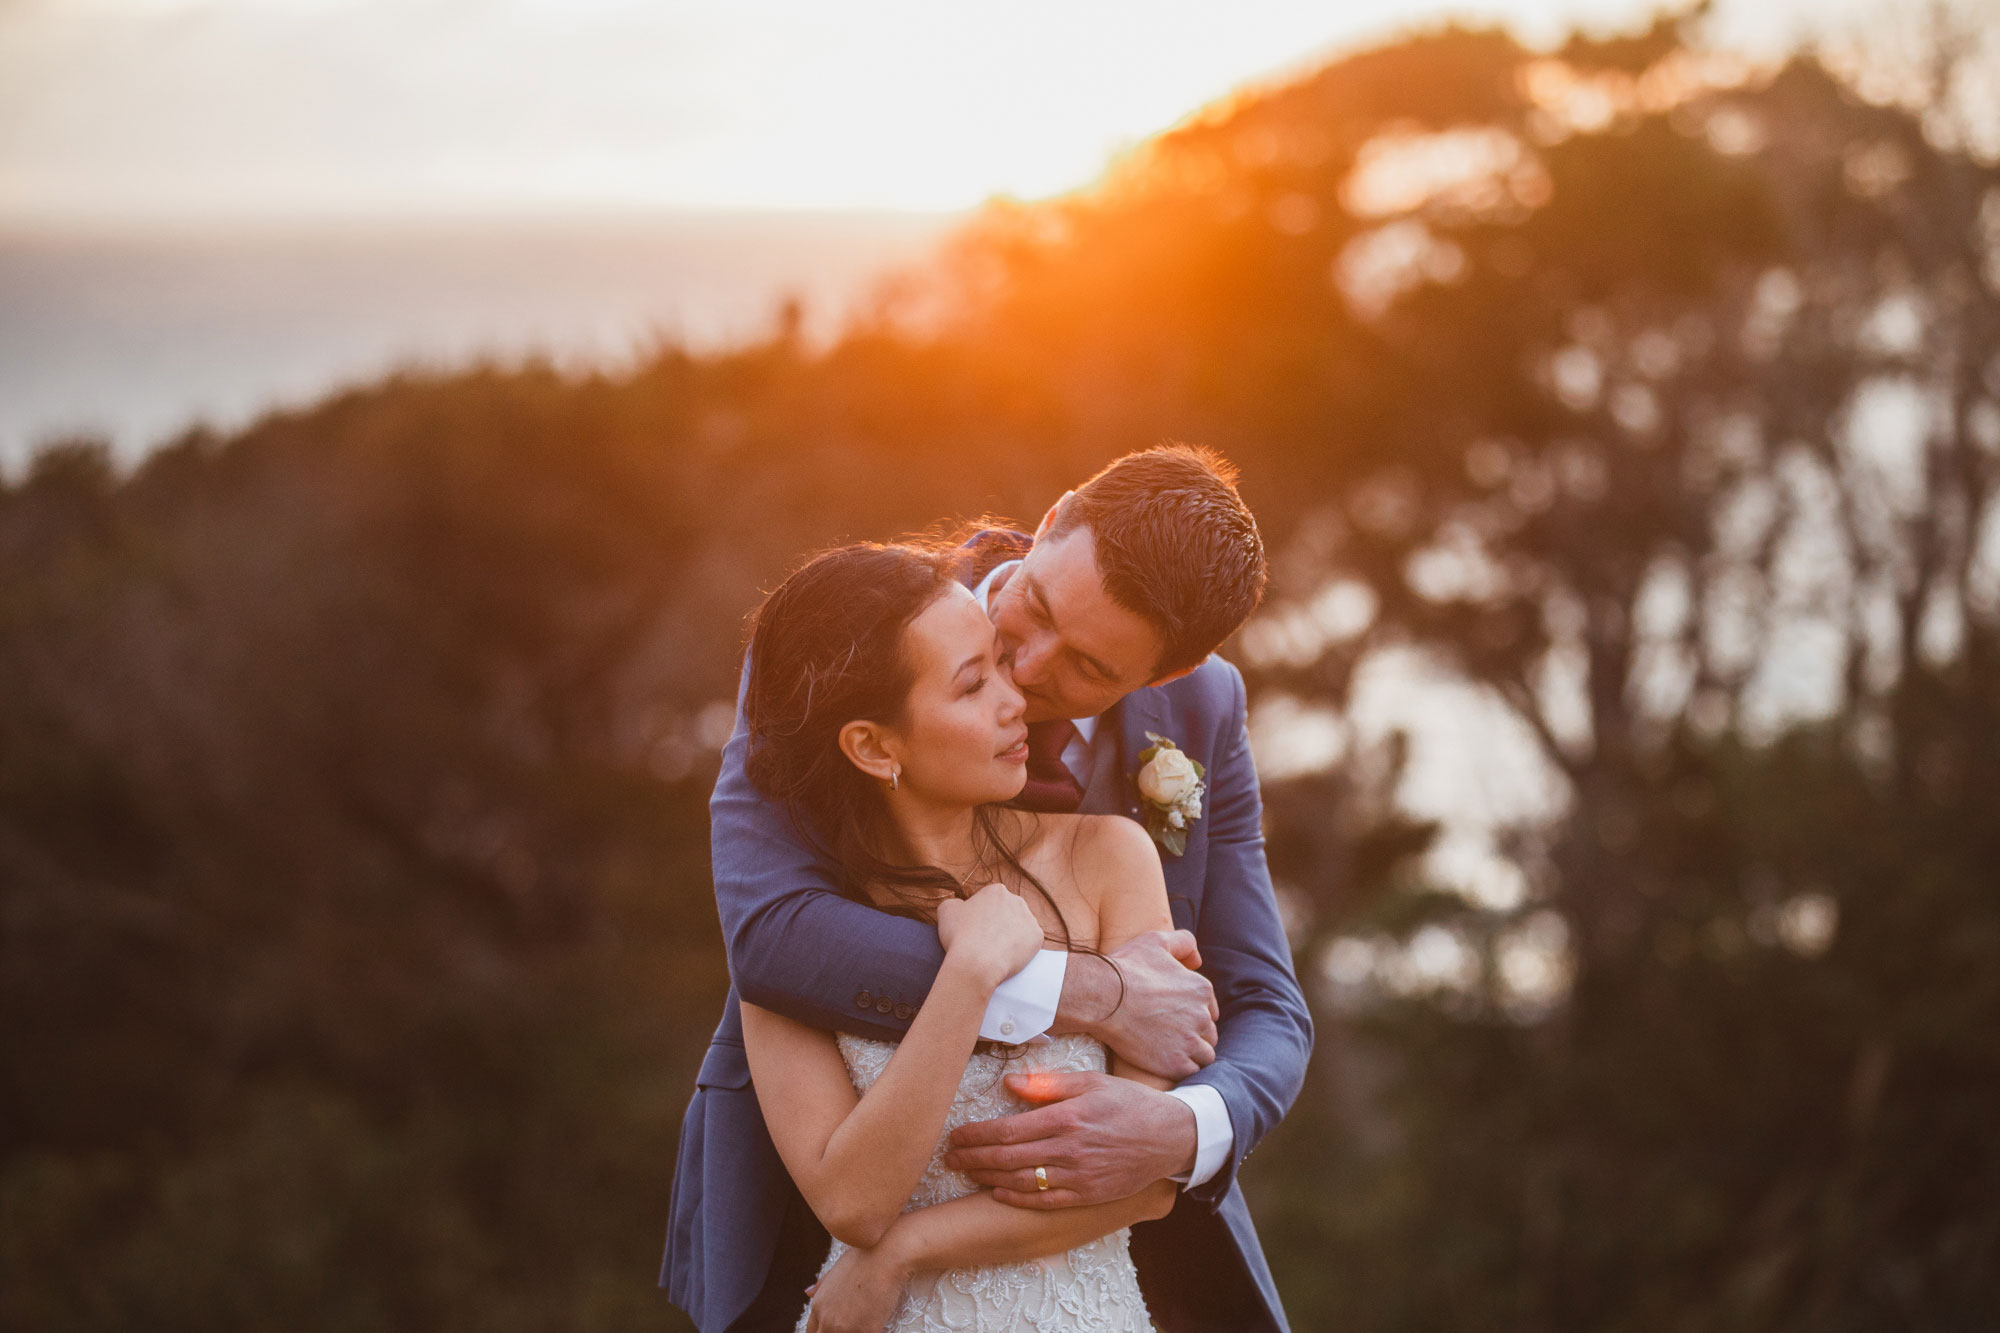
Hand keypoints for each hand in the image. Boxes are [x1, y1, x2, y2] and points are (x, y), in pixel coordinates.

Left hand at [803, 1244, 905, 1332]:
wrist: (885, 1256)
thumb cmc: (863, 1257)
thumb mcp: (836, 1269)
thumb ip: (821, 1285)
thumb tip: (808, 1292)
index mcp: (818, 1305)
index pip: (812, 1331)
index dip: (823, 1331)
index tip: (835, 1328)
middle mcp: (828, 1320)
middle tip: (850, 1327)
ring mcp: (846, 1328)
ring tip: (864, 1322)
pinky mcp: (866, 1332)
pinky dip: (871, 1332)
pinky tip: (878, 1324)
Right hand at [936, 882, 1043, 986]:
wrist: (977, 963)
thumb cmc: (959, 936)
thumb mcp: (946, 911)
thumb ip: (955, 902)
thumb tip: (961, 905)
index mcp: (996, 891)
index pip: (990, 902)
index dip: (981, 917)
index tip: (974, 930)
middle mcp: (1016, 900)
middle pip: (1008, 912)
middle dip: (999, 923)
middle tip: (986, 941)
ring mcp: (1029, 918)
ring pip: (1020, 926)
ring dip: (1011, 935)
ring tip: (997, 951)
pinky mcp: (1037, 937)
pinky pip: (1030, 942)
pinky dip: (1021, 949)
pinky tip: (1008, 956)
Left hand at [941, 1071, 1196, 1206]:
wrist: (1170, 1136)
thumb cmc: (1128, 1103)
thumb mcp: (1091, 1082)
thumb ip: (1048, 1085)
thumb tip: (1009, 1084)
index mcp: (1067, 1118)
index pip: (1008, 1130)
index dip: (976, 1135)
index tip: (956, 1135)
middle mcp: (1069, 1150)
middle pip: (1007, 1158)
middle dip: (973, 1158)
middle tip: (949, 1158)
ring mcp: (1079, 1176)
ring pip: (1021, 1181)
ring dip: (988, 1179)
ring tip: (966, 1173)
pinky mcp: (1088, 1195)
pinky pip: (1046, 1201)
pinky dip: (1018, 1198)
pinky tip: (997, 1193)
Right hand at [1066, 930, 1217, 1078]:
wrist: (1101, 997)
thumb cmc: (1126, 967)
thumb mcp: (1156, 941)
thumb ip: (1183, 943)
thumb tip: (1197, 960)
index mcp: (1201, 989)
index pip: (1209, 1009)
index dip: (1193, 1014)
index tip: (1175, 1018)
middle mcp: (1202, 1016)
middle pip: (1208, 1032)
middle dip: (1194, 1034)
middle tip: (1170, 1034)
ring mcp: (1190, 1041)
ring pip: (1205, 1054)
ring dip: (1192, 1053)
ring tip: (1170, 1050)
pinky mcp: (1175, 1063)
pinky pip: (1191, 1070)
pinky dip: (1181, 1067)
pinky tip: (1165, 1060)